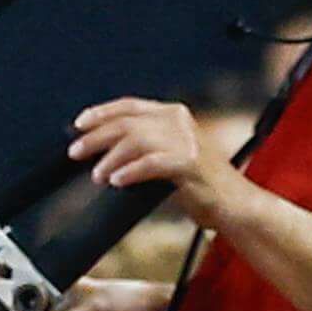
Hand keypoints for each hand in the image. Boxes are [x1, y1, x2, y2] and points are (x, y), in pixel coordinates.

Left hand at [69, 98, 238, 223]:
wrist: (236, 205)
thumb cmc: (201, 184)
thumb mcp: (170, 154)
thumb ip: (144, 143)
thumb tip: (98, 144)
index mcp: (175, 114)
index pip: (130, 105)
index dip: (101, 113)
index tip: (78, 125)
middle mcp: (181, 123)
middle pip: (127, 123)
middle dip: (96, 138)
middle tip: (75, 152)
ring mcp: (188, 141)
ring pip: (135, 141)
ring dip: (110, 158)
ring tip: (98, 174)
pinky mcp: (190, 162)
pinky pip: (150, 163)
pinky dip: (130, 171)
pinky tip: (117, 181)